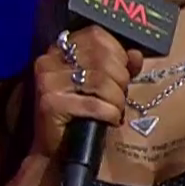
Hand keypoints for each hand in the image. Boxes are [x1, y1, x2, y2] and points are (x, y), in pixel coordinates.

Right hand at [32, 26, 143, 160]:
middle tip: (121, 96)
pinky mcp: (50, 104)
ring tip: (117, 110)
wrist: (56, 150)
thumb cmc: (81, 114)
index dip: (117, 52)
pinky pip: (94, 104)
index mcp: (60, 49)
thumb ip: (119, 66)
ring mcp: (48, 82)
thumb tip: (136, 55)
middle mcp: (50, 61)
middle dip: (120, 79)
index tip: (124, 71)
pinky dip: (110, 113)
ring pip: (100, 81)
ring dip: (117, 99)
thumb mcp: (101, 85)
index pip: (96, 35)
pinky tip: (111, 120)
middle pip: (101, 57)